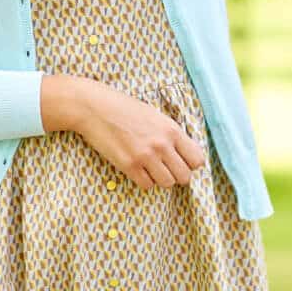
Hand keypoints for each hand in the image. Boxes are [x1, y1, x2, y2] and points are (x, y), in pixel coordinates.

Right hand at [42, 75, 205, 189]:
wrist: (93, 106)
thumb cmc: (122, 107)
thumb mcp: (152, 114)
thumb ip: (169, 133)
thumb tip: (183, 153)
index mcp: (171, 129)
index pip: (197, 160)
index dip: (190, 163)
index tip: (180, 160)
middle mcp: (162, 144)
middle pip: (185, 176)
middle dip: (176, 174)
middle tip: (164, 166)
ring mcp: (146, 156)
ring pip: (167, 184)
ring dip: (160, 178)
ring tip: (149, 166)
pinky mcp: (129, 166)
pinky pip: (147, 185)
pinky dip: (143, 180)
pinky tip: (136, 167)